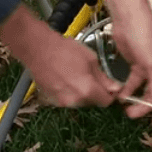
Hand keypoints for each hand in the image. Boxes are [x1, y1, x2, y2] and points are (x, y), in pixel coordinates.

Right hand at [0, 5, 119, 107]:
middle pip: (93, 102)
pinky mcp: (52, 99)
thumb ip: (103, 77)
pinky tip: (65, 77)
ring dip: (81, 91)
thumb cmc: (64, 50)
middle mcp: (75, 101)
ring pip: (79, 101)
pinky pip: (67, 98)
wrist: (37, 49)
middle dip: (95, 91)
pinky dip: (69, 91)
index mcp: (87, 91)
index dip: (110, 94)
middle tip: (90, 75)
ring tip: (75, 73)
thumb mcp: (90, 59)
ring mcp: (61, 101)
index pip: (106, 102)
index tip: (109, 87)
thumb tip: (114, 88)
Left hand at [94, 0, 151, 127]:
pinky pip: (134, 82)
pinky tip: (122, 96)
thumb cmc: (146, 32)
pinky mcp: (138, 63)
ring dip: (137, 99)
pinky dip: (129, 89)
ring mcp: (151, 66)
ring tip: (128, 109)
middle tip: (137, 116)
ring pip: (146, 89)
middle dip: (148, 105)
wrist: (128, 18)